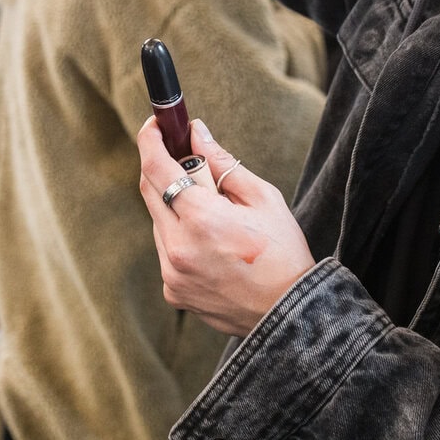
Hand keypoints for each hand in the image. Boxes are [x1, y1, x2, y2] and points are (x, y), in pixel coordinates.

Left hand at [136, 117, 317, 336]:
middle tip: (183, 154)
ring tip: (212, 211)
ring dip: (175, 205)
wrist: (289, 314)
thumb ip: (222, 163)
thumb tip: (196, 133)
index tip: (155, 125)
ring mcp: (171, 273)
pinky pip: (167, 250)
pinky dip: (181, 236)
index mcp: (201, 219)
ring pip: (158, 221)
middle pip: (149, 191)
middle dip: (162, 167)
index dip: (150, 140)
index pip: (156, 167)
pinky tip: (212, 244)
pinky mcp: (172, 291)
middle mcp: (177, 247)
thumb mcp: (262, 197)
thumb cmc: (283, 252)